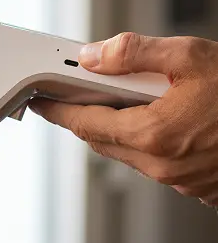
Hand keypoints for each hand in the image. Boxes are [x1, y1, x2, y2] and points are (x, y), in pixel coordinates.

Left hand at [31, 31, 217, 204]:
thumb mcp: (190, 58)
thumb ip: (134, 53)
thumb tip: (94, 56)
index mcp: (153, 135)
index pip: (84, 123)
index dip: (57, 109)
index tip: (41, 101)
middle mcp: (164, 165)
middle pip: (103, 141)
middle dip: (88, 117)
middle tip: (79, 94)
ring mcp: (183, 181)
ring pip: (132, 155)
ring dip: (125, 131)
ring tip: (137, 101)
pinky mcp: (202, 189)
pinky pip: (162, 167)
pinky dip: (155, 146)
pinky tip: (172, 124)